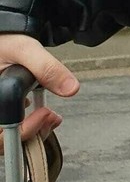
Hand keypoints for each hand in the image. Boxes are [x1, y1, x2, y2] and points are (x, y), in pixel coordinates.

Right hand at [0, 34, 77, 153]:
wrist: (1, 40)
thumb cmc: (4, 43)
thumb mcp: (25, 49)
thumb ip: (47, 68)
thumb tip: (70, 89)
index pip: (0, 134)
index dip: (24, 131)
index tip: (45, 114)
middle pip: (2, 141)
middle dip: (32, 133)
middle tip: (52, 117)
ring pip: (7, 138)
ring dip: (32, 131)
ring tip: (50, 116)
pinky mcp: (3, 112)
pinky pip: (11, 129)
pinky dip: (28, 126)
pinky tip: (41, 113)